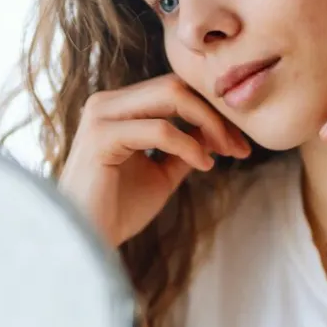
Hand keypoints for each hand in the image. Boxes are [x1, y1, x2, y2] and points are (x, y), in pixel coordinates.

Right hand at [59, 74, 250, 247]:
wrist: (87, 242)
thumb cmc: (118, 211)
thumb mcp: (163, 173)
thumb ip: (186, 146)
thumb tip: (216, 130)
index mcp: (118, 108)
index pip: (173, 89)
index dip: (211, 109)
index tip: (239, 141)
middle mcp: (107, 103)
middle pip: (175, 85)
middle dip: (214, 112)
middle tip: (239, 145)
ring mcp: (101, 115)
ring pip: (171, 96)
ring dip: (208, 123)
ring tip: (227, 151)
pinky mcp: (101, 136)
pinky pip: (159, 129)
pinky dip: (188, 145)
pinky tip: (204, 164)